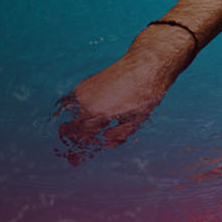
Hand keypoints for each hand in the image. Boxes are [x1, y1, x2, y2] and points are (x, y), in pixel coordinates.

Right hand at [55, 27, 192, 162]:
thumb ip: (119, 134)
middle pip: (75, 125)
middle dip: (79, 136)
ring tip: (99, 126)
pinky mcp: (86, 82)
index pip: (82, 137)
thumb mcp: (136, 120)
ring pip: (75, 113)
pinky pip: (78, 102)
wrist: (145, 63)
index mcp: (97, 113)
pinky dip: (83, 109)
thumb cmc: (144, 92)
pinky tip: (99, 112)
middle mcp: (85, 101)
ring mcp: (83, 90)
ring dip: (81, 122)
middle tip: (86, 145)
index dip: (81, 148)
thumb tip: (106, 142)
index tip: (79, 158)